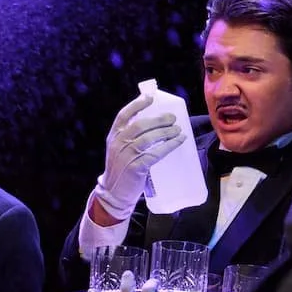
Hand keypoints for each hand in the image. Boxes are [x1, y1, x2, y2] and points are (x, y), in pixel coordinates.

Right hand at [94, 90, 187, 218]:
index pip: (124, 115)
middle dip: (159, 120)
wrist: (114, 194)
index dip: (138, 104)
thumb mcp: (118, 150)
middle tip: (173, 118)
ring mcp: (126, 156)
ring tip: (178, 130)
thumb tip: (152, 123)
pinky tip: (178, 141)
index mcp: (113, 136)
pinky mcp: (136, 168)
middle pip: (140, 125)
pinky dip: (169, 146)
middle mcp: (118, 144)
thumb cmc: (120, 170)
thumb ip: (129, 137)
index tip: (151, 97)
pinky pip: (155, 153)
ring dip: (166, 132)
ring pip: (149, 138)